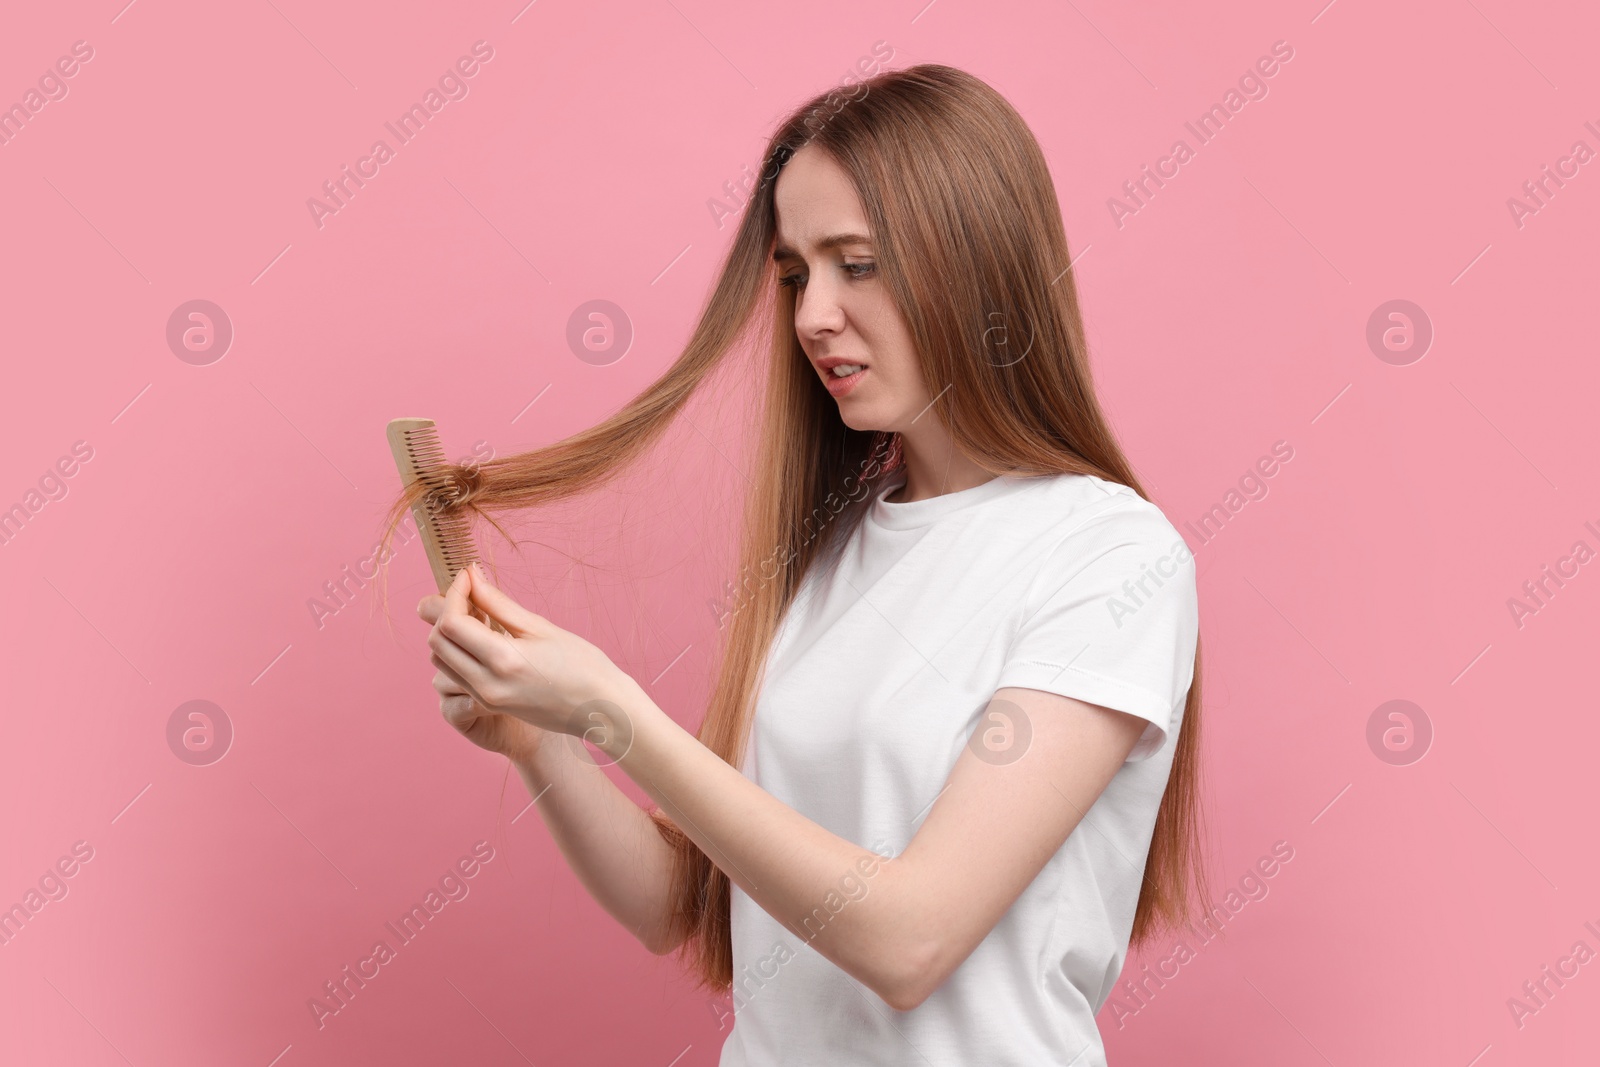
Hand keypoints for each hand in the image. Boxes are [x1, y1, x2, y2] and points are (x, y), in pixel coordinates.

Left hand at [418, 563, 633, 740]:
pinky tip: (480, 637)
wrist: (601, 708)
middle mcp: (487, 684)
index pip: (452, 622)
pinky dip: (457, 651)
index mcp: (504, 660)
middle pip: (437, 642)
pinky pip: (455, 675)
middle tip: (469, 592)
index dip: (453, 594)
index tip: (468, 575)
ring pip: (440, 660)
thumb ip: (499, 604)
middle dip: (445, 611)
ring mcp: (485, 698)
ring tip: (475, 614)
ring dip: (448, 633)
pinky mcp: (488, 704)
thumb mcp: (541, 627)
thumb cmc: (582, 664)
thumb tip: (472, 577)